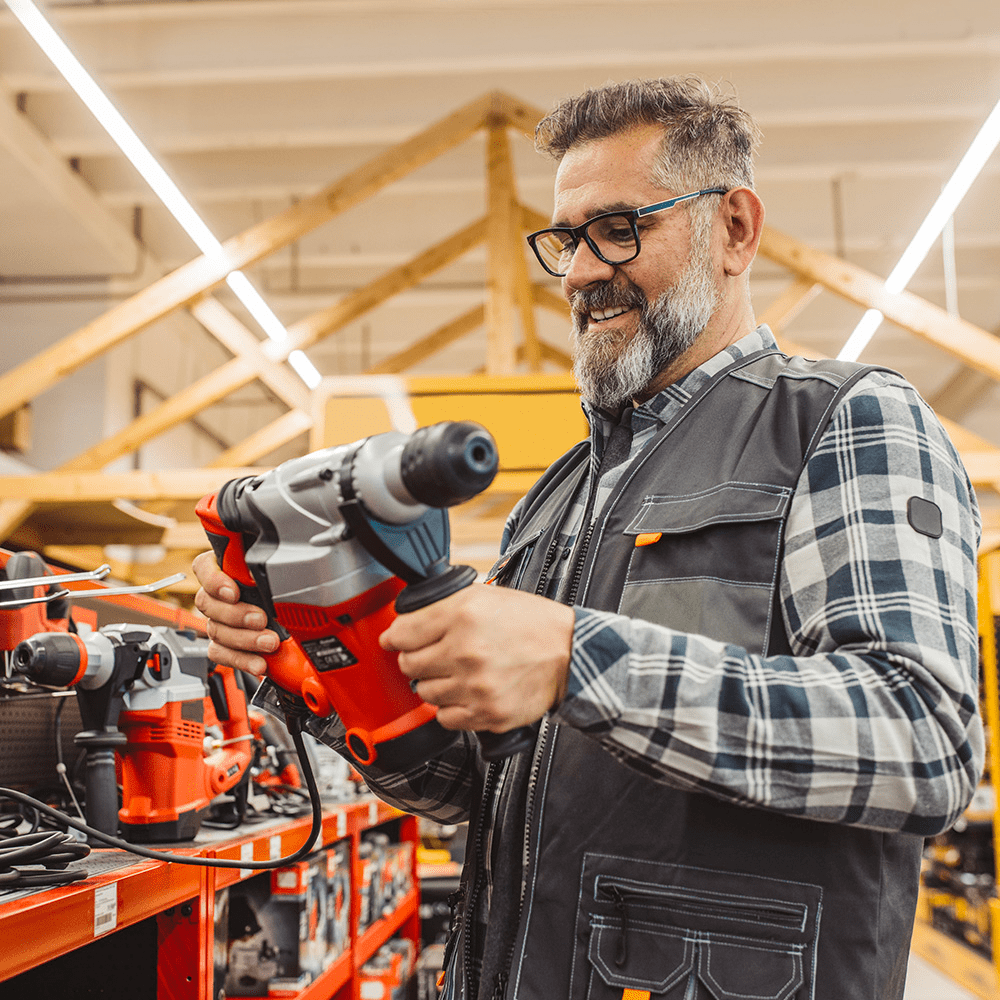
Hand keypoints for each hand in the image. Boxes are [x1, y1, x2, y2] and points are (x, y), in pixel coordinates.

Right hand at [192, 550, 280, 676]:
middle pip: (207, 603)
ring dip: (245, 639)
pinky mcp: (222, 645)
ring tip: (269, 642)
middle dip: (236, 614)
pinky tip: (259, 662)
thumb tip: (278, 571)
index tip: (234, 592)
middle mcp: (217, 595)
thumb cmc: (283, 589)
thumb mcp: (280, 574)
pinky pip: (221, 653)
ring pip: (216, 630)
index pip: (204, 567)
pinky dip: (242, 660)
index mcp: (225, 569)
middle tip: (261, 619)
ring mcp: (217, 621)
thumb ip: (272, 569)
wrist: (298, 620)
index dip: (214, 580)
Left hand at [379, 584, 574, 732]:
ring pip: (424, 693)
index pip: (402, 633)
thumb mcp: (483, 597)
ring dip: (435, 684)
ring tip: (458, 673)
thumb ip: (441, 608)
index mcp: (462, 615)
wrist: (569, 652)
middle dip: (417, 659)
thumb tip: (401, 625)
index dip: (396, 636)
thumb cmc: (529, 623)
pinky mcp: (487, 713)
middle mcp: (466, 651)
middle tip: (435, 655)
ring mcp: (476, 686)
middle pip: (409, 665)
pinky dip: (451, 708)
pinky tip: (467, 692)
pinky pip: (445, 718)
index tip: (396, 640)